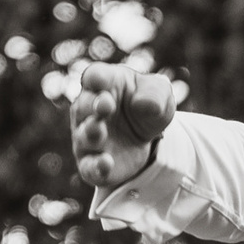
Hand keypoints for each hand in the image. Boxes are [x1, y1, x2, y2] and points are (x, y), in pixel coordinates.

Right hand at [70, 63, 178, 187]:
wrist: (149, 135)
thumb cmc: (148, 103)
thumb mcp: (160, 94)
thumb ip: (155, 94)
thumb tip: (144, 104)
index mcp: (104, 84)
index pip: (94, 76)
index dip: (96, 78)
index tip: (100, 79)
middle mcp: (88, 110)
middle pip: (84, 106)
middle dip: (93, 105)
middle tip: (106, 106)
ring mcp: (87, 137)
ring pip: (84, 136)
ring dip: (91, 133)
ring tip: (100, 131)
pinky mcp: (92, 162)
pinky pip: (89, 167)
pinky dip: (96, 166)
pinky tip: (106, 163)